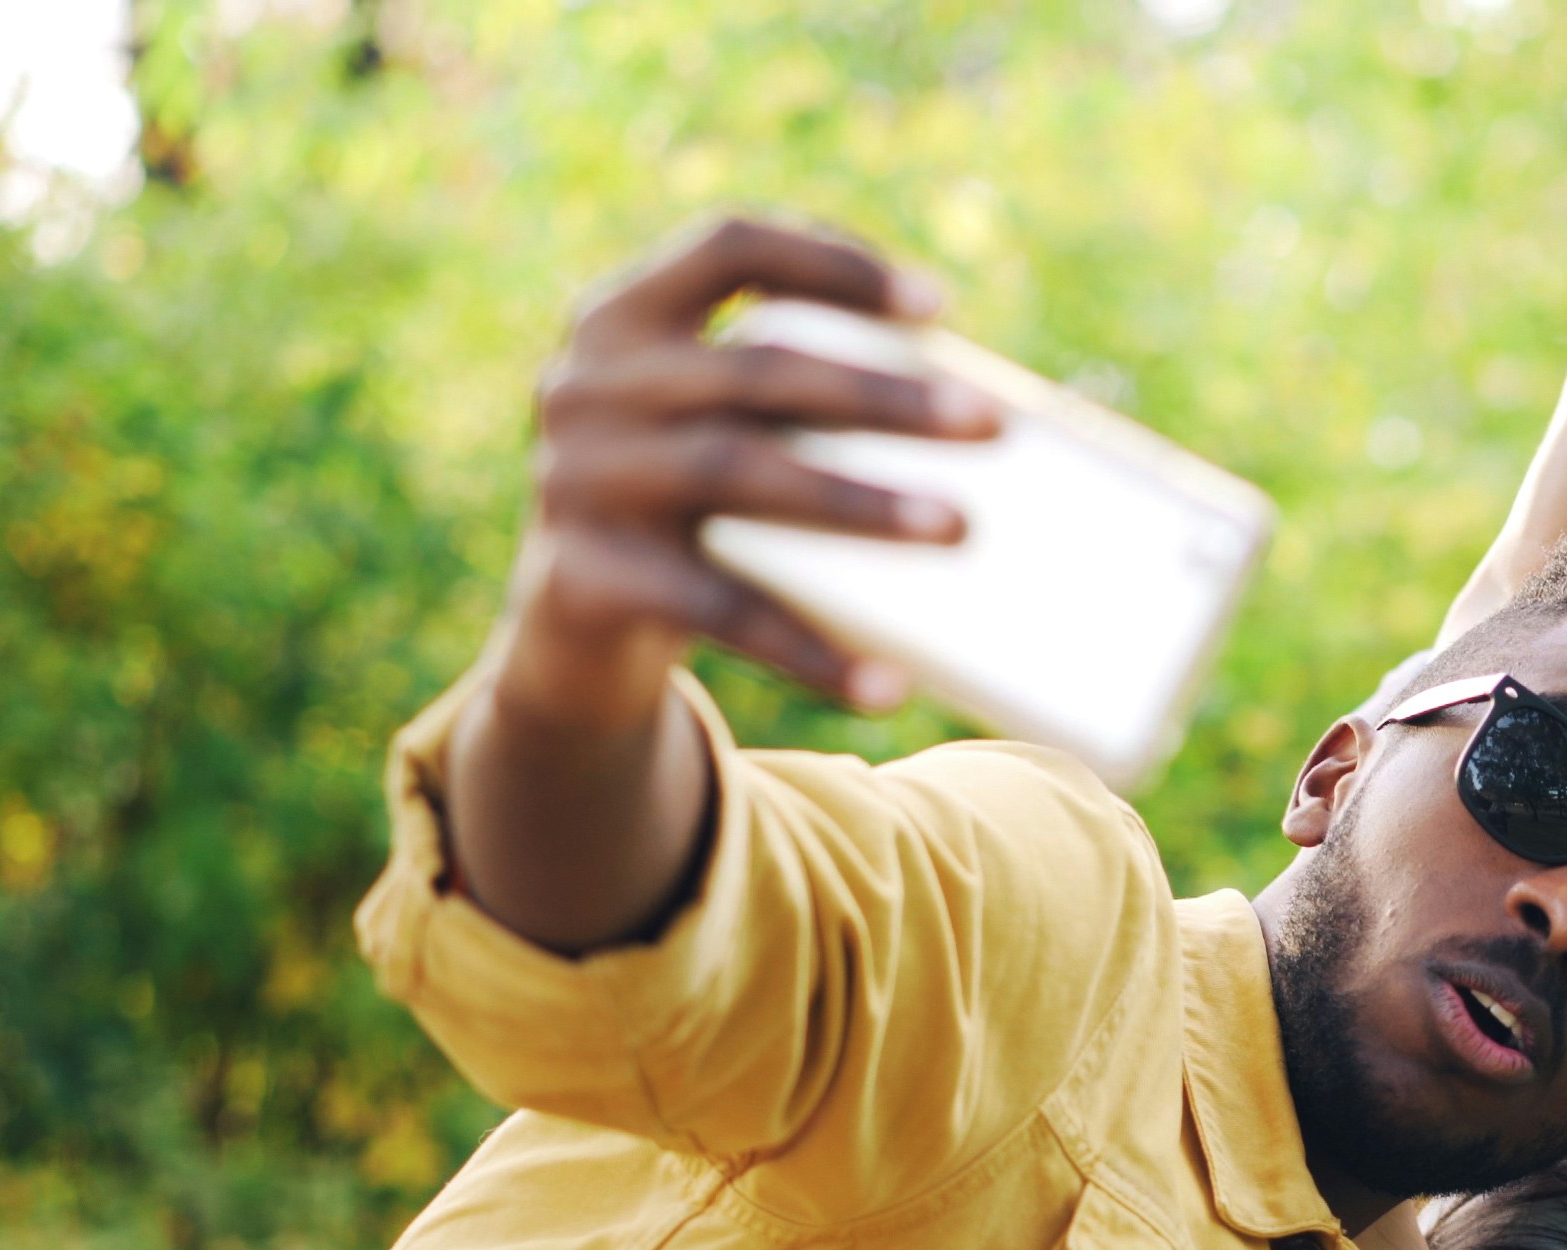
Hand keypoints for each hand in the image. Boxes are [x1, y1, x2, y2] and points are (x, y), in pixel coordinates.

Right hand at [495, 214, 1001, 737]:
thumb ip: (801, 399)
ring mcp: (575, 479)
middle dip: (884, 396)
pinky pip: (717, 609)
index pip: (730, 247)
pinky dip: (809, 648)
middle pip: (757, 368)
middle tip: (993, 427)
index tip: (941, 309)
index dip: (833, 262)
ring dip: (861, 503)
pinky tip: (886, 684)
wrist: (573, 635)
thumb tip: (988, 421)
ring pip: (738, 472)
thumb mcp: (721, 429)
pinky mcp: (583, 579)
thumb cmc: (691, 510)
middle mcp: (586, 383)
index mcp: (623, 316)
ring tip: (961, 529)